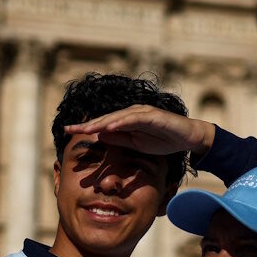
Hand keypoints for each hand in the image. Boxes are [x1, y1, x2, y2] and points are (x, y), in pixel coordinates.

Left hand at [63, 105, 214, 158]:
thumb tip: (101, 136)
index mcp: (127, 120)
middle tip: (68, 130)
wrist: (188, 137)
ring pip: (117, 116)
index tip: (68, 132)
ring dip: (100, 123)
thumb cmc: (163, 139)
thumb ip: (120, 139)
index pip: (103, 124)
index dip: (86, 128)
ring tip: (85, 130)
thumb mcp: (137, 144)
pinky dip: (121, 122)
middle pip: (105, 118)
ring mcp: (142, 112)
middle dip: (86, 124)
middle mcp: (132, 112)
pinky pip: (134, 118)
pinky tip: (109, 126)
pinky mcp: (153, 115)